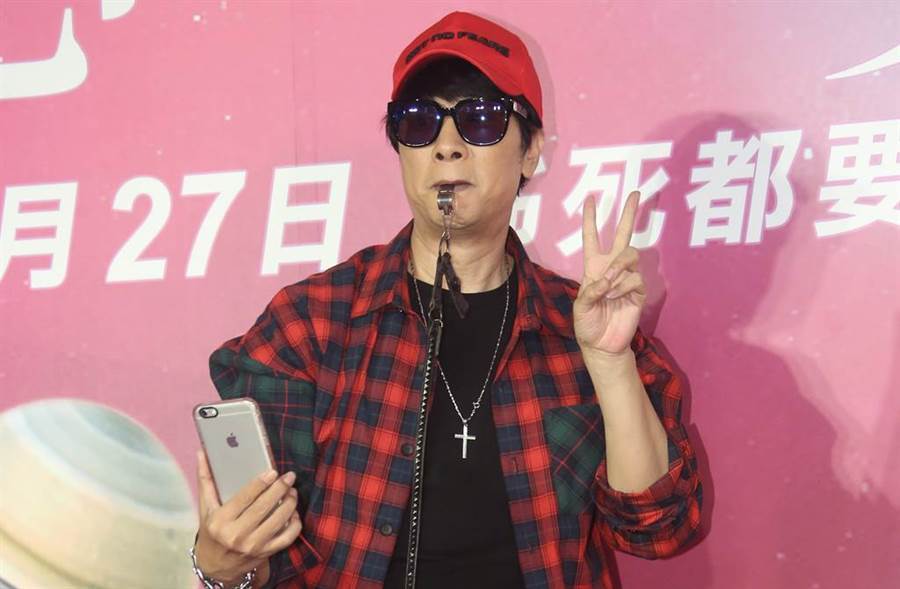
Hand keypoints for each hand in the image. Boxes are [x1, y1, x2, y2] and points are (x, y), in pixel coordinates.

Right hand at [194, 450, 301, 585]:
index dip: (261, 483)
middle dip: (280, 489)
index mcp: (220, 521)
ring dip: (290, 503)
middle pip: (264, 507)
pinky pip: (287, 537)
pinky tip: (293, 512)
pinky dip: (295, 523)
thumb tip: (202, 452)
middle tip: (289, 476)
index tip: (272, 472)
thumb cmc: (212, 532)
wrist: (216, 566)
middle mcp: (236, 535)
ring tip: (292, 491)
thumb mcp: (206, 508)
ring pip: (279, 520)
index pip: (244, 498)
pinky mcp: (265, 553)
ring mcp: (253, 546)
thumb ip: (206, 479)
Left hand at [573, 190, 645, 356]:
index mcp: (593, 267)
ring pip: (630, 255)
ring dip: (618, 267)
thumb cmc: (587, 324)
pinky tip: (615, 296)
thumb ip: (591, 292)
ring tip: (609, 285)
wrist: (602, 344)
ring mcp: (627, 278)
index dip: (591, 219)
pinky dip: (623, 285)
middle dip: (628, 214)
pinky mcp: (639, 291)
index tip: (591, 199)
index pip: (592, 238)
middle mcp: (611, 268)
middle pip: (622, 235)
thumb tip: (607, 280)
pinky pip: (635, 278)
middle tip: (634, 194)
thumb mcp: (580, 307)